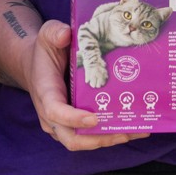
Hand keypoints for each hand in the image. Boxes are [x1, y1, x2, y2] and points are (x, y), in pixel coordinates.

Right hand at [20, 21, 131, 153]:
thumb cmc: (44, 51)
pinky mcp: (73, 125)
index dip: (74, 119)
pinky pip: (90, 136)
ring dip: (111, 139)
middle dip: (100, 139)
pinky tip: (134, 127)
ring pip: (84, 141)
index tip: (94, 119)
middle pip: (72, 139)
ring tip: (138, 130)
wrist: (37, 65)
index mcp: (45, 94)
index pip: (55, 112)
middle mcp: (51, 115)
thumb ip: (54, 32)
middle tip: (125, 132)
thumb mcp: (47, 35)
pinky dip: (111, 135)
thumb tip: (66, 35)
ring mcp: (62, 124)